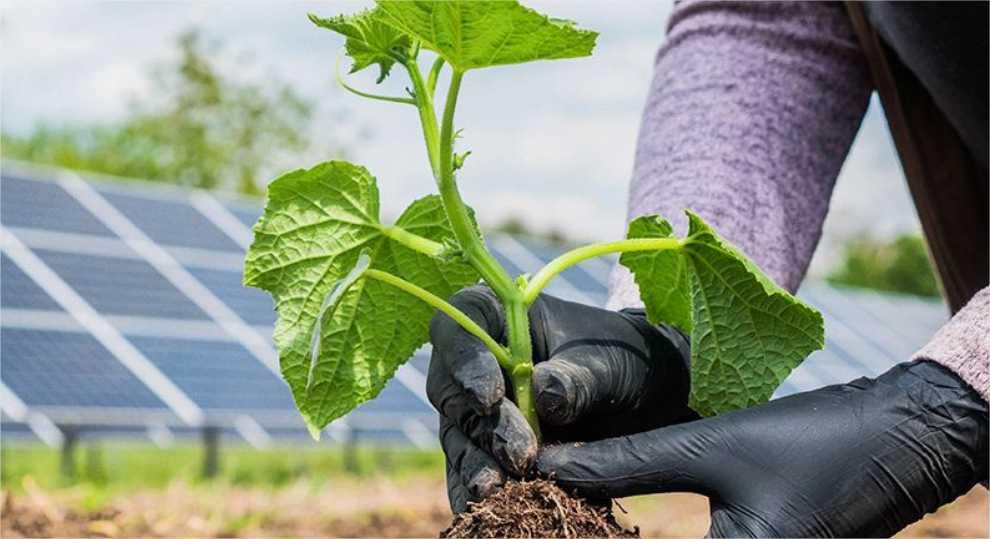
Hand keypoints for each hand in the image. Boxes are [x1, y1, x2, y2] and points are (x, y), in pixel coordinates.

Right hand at [427, 286, 693, 511]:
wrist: (648, 396)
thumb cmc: (626, 359)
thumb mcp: (612, 363)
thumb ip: (578, 377)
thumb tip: (544, 394)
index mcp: (502, 316)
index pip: (461, 323)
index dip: (464, 357)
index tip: (490, 395)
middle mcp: (480, 359)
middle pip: (452, 387)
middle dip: (483, 425)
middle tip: (520, 453)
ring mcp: (479, 407)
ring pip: (458, 434)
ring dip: (474, 464)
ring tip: (496, 490)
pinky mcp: (488, 448)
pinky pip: (470, 470)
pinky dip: (474, 491)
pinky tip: (482, 511)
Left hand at [538, 360, 988, 537]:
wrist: (898, 441)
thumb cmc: (811, 441)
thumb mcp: (708, 448)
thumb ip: (625, 464)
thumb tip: (548, 465)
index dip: (572, 534)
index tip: (516, 521)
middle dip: (587, 531)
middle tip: (530, 515)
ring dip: (611, 533)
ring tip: (566, 512)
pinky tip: (614, 522)